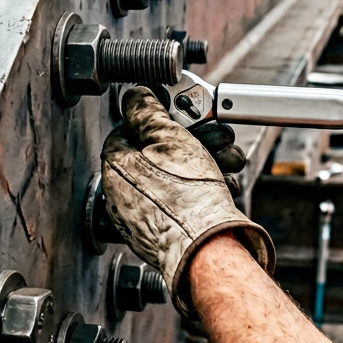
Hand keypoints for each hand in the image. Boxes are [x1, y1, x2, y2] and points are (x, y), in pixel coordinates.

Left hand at [101, 87, 274, 317]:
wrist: (207, 246)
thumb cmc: (186, 196)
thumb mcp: (167, 136)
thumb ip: (146, 111)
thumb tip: (135, 95)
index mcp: (116, 167)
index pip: (128, 129)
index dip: (158, 117)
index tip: (178, 115)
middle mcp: (124, 195)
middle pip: (158, 153)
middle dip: (192, 140)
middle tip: (213, 137)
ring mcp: (144, 217)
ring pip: (176, 176)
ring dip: (206, 162)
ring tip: (226, 160)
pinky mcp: (165, 232)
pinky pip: (183, 201)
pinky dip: (204, 190)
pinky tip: (223, 184)